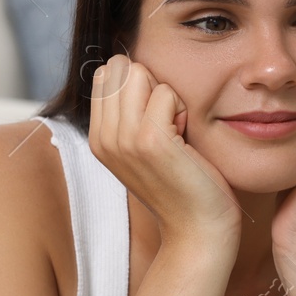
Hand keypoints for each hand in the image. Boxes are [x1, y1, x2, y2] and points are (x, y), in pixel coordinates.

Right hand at [87, 55, 240, 250]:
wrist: (198, 229)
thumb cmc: (182, 184)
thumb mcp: (143, 148)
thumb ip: (129, 113)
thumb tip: (131, 67)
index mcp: (98, 139)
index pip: (106, 73)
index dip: (138, 86)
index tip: (155, 120)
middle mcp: (104, 138)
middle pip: (121, 67)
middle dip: (152, 86)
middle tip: (169, 125)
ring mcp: (124, 139)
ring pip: (140, 73)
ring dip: (167, 96)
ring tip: (176, 132)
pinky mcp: (150, 140)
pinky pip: (166, 92)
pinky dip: (183, 109)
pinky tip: (186, 140)